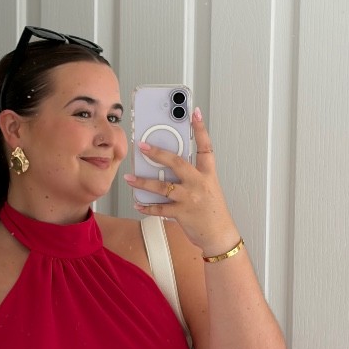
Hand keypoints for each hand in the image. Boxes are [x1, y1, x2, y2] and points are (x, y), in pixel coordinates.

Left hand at [124, 107, 238, 255]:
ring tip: (129, 178)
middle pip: (177, 162)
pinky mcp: (182, 213)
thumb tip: (166, 166)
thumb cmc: (212, 210)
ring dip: (143, 182)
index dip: (201, 129)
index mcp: (208, 174)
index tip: (194, 113)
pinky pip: (159, 208)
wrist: (219, 235)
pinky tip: (138, 203)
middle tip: (142, 146)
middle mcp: (199, 183)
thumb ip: (191, 175)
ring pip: (162, 186)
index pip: (205, 147)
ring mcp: (190, 198)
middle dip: (157, 153)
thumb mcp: (207, 187)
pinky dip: (147, 206)